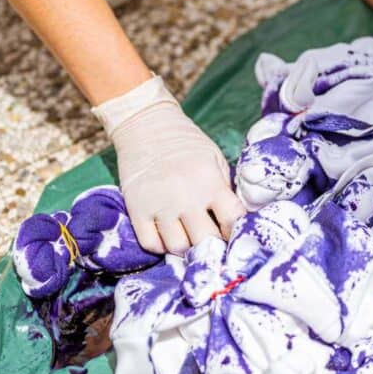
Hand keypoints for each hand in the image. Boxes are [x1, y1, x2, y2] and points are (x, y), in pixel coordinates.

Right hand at [93, 76, 244, 254]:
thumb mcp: (214, 158)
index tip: (232, 231)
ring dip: (186, 247)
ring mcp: (159, 205)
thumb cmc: (186, 143)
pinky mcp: (137, 210)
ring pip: (178, 247)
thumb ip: (224, 188)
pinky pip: (150, 244)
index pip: (232, 220)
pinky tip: (167, 235)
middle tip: (209, 238)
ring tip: (187, 235)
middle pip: (205, 240)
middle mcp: (185, 197)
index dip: (235, 230)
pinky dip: (161, 246)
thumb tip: (234, 219)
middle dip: (212, 244)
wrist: (146, 125)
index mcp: (210, 183)